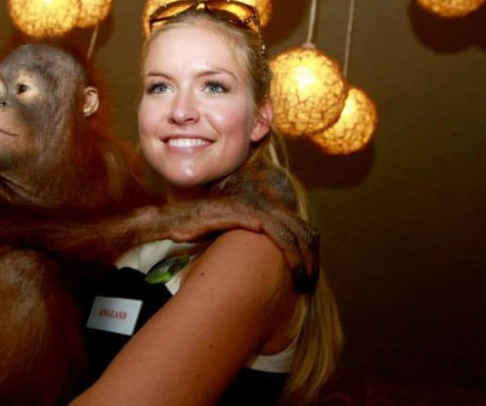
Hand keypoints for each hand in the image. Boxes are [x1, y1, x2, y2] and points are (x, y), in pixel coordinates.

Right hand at [162, 164, 320, 292]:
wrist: (174, 219)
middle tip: (310, 283)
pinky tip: (293, 272)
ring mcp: (257, 206)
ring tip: (304, 283)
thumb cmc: (197, 227)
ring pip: (296, 233)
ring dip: (305, 261)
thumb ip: (250, 238)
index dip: (309, 250)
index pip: (299, 225)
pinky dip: (292, 255)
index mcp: (263, 205)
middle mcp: (264, 202)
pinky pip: (281, 235)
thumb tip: (264, 261)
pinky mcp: (249, 214)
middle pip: (303, 229)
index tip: (308, 273)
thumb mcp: (230, 233)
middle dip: (311, 258)